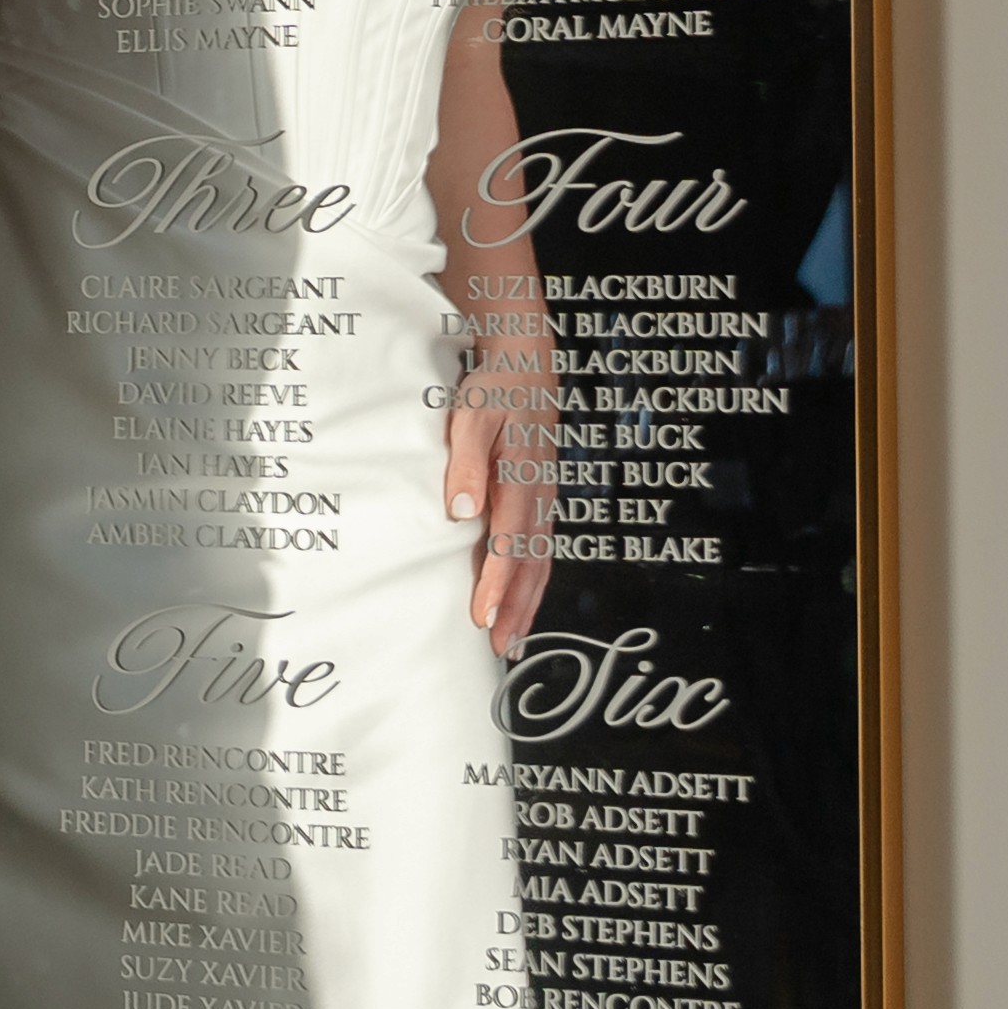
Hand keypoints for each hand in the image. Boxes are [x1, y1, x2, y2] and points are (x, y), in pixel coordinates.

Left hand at [442, 289, 556, 651]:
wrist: (526, 362)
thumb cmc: (495, 389)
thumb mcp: (471, 416)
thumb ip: (466, 462)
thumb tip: (464, 511)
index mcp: (521, 478)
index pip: (509, 543)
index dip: (496, 583)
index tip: (482, 615)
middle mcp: (538, 494)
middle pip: (530, 563)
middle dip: (515, 607)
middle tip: (499, 646)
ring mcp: (544, 498)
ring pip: (540, 560)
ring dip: (527, 601)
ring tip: (512, 640)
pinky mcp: (541, 497)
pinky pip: (542, 548)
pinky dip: (534, 580)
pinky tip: (524, 602)